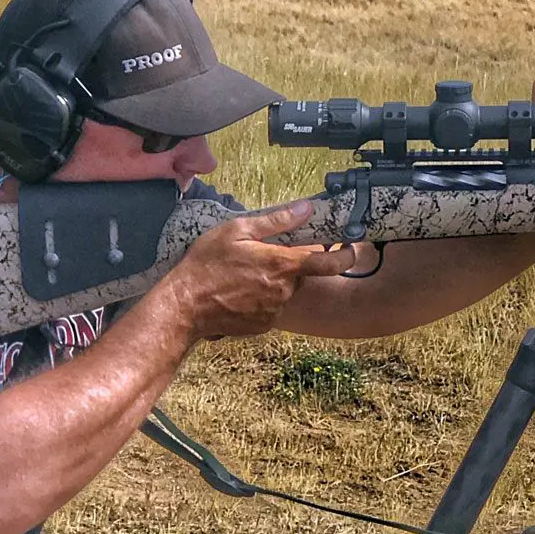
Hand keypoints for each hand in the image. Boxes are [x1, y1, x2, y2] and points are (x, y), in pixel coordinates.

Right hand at [158, 202, 358, 339]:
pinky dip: (263, 297)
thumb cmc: (207, 264)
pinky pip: (272, 306)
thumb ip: (276, 220)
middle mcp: (285, 290)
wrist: (185, 306)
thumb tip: (306, 208)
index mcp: (283, 265)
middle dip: (291, 264)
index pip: (330, 263)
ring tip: (244, 274)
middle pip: (303, 274)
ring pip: (286, 290)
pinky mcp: (264, 325)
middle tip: (265, 255)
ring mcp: (275, 310)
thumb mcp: (238, 230)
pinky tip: (239, 291)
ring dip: (274, 281)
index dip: (346, 256)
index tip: (349, 248)